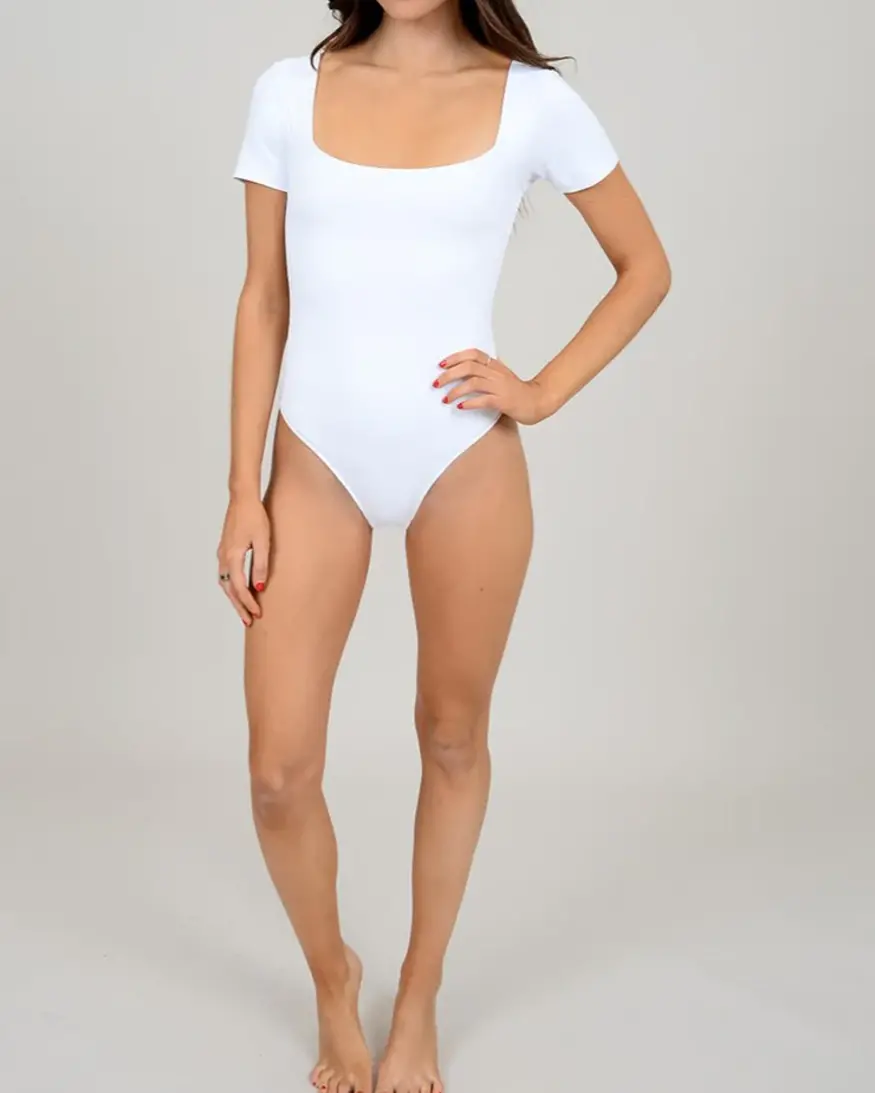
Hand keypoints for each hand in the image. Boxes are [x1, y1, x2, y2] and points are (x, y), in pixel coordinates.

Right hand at [217, 494, 270, 625]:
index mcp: (233, 556)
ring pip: (225, 583)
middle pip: (229, 589)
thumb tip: (260, 588)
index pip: (239, 588)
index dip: (248, 603)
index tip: (258, 614)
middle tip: (249, 621)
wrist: (242, 498)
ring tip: (244, 610)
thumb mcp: (263, 541)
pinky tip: (239, 589)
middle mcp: (224, 557)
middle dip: (239, 606)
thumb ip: (261, 565)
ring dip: (234, 598)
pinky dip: (231, 586)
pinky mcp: (224, 549)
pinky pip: (226, 574)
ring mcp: (222, 553)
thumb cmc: (256, 517)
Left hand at [433, 348, 553, 425]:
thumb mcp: (501, 376)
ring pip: (473, 383)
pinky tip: (460, 407)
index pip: (473, 354)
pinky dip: (469, 403)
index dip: (455, 357)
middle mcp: (497, 374)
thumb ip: (485, 372)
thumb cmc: (517, 391)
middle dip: (449, 375)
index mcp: (495, 365)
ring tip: (445, 398)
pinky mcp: (503, 401)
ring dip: (456, 391)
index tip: (441, 365)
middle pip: (469, 367)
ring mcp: (500, 387)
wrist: (538, 401)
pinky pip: (483, 400)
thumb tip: (463, 371)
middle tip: (436, 383)